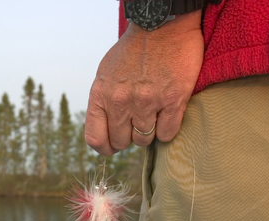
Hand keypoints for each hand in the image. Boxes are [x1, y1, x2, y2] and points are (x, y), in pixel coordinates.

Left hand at [85, 11, 203, 154]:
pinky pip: (166, 133)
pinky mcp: (172, 100)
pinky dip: (167, 130)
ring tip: (153, 114)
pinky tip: (167, 115)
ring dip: (148, 132)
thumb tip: (104, 131)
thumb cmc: (133, 50)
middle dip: (129, 137)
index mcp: (101, 95)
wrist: (161, 24)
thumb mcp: (106, 74)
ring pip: (144, 139)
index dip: (105, 148)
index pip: (95, 139)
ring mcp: (147, 102)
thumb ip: (103, 102)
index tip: (114, 146)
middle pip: (121, 142)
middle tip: (136, 124)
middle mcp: (120, 101)